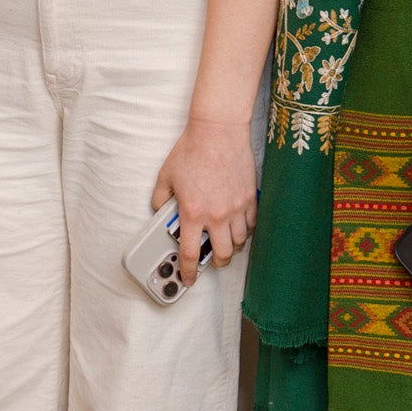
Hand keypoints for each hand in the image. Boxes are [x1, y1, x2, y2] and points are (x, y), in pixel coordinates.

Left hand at [151, 116, 256, 284]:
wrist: (218, 132)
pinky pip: (251, 225)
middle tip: (212, 260)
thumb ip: (160, 198)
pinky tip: (238, 226)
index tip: (188, 279)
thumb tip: (161, 212)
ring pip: (239, 242)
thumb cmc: (191, 150)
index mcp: (192, 213)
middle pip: (223, 255)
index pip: (191, 254)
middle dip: (217, 263)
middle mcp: (216, 215)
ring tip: (224, 240)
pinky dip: (245, 230)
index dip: (189, 271)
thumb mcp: (165, 175)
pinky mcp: (250, 198)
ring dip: (231, 246)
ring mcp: (236, 208)